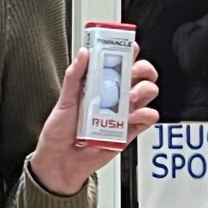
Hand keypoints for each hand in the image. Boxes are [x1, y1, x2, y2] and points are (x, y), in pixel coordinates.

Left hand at [29, 44, 159, 194]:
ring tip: (127, 98)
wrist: (60, 161)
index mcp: (98, 85)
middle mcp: (113, 97)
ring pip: (147, 93)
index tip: (127, 46)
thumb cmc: (60, 132)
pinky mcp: (128, 132)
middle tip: (133, 71)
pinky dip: (145, 114)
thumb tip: (84, 53)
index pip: (118, 63)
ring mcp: (122, 114)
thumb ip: (74, 76)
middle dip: (142, 68)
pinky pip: (147, 119)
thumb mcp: (64, 100)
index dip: (127, 52)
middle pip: (139, 75)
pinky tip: (133, 115)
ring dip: (143, 90)